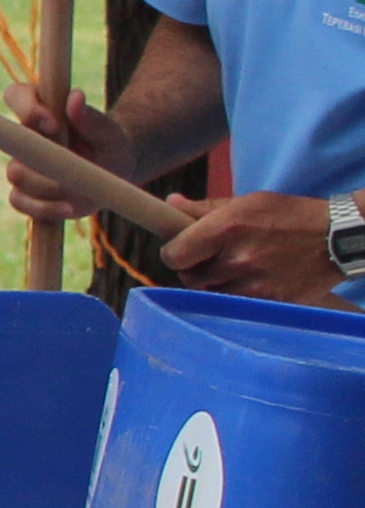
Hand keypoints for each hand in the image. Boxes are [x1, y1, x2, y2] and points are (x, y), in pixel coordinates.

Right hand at [4, 89, 139, 225]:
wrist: (113, 171)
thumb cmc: (109, 144)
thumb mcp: (108, 130)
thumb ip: (90, 117)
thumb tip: (75, 96)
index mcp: (41, 111)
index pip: (16, 96)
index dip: (26, 107)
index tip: (54, 124)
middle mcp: (25, 137)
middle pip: (10, 141)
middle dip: (37, 154)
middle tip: (67, 164)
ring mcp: (23, 166)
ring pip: (15, 174)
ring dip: (45, 185)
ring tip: (76, 190)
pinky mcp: (27, 193)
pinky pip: (19, 201)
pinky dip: (42, 208)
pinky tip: (68, 208)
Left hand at [160, 191, 353, 305]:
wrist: (337, 239)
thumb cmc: (290, 216)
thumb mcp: (248, 203)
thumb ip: (205, 209)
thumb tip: (170, 204)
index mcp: (226, 228)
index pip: (175, 255)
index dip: (173, 254)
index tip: (178, 251)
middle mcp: (237, 258)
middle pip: (190, 278)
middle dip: (193, 269)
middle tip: (207, 260)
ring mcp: (255, 284)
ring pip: (211, 294)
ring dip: (214, 284)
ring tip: (232, 269)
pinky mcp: (271, 302)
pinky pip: (236, 304)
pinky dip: (236, 296)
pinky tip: (249, 282)